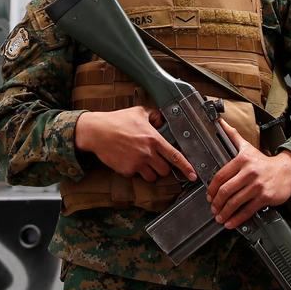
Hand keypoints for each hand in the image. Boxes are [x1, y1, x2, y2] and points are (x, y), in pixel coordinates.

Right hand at [75, 106, 196, 182]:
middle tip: (155, 160)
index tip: (193, 175)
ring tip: (141, 161)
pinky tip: (128, 160)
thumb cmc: (116, 121)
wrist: (97, 131)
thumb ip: (154, 115)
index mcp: (153, 139)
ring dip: (150, 172)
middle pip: (164, 170)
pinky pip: (137, 176)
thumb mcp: (138, 112)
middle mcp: (147, 152)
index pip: (175, 156)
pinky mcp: (127, 170)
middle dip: (162, 167)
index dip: (186, 167)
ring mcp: (137, 163)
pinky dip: (135, 171)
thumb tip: (162, 120)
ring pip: (152, 177)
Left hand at [206, 120, 290, 229]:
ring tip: (219, 217)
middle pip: (226, 190)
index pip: (220, 176)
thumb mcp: (247, 147)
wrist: (288, 170)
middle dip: (216, 202)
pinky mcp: (265, 197)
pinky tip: (230, 223)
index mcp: (242, 160)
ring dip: (224, 212)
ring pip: (235, 202)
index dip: (212, 188)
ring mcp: (257, 185)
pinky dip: (237, 218)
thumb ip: (233, 136)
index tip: (209, 196)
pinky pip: (247, 210)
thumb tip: (219, 122)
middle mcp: (249, 172)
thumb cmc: (264, 161)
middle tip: (213, 208)